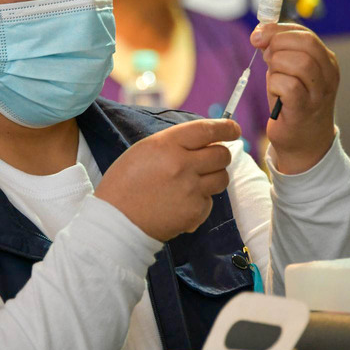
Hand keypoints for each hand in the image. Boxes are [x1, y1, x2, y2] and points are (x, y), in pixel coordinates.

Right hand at [95, 119, 240, 241]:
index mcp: (167, 144)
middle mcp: (182, 165)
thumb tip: (204, 141)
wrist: (116, 221)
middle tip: (211, 158)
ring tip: (193, 182)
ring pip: (222, 178)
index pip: (207, 130)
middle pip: (221, 154)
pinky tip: (181, 202)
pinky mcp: (194, 212)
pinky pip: (210, 201)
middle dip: (220, 154)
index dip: (225, 128)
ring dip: (213, 177)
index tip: (233, 129)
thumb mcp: (144, 150)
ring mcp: (191, 190)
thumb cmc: (125, 182)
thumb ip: (174, 143)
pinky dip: (201, 200)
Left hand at [250, 23, 338, 173]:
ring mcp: (320, 92)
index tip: (257, 35)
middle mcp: (328, 74)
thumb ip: (279, 52)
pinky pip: (288, 85)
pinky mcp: (305, 108)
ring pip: (297, 62)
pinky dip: (275, 85)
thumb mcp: (287, 72)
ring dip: (276, 66)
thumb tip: (260, 35)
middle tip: (265, 58)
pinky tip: (275, 95)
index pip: (304, 33)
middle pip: (304, 43)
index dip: (277, 30)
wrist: (304, 143)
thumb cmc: (292, 104)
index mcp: (326, 60)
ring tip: (274, 79)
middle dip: (276, 44)